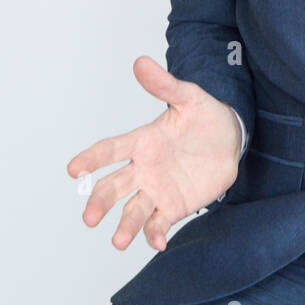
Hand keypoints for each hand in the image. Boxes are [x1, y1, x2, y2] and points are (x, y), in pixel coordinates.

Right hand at [67, 55, 242, 252]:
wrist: (230, 139)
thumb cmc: (205, 115)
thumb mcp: (188, 97)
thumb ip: (165, 85)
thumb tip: (141, 62)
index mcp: (142, 141)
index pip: (110, 149)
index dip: (91, 158)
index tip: (73, 169)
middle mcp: (143, 168)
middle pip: (113, 186)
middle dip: (100, 202)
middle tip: (90, 217)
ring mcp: (156, 189)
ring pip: (133, 211)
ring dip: (125, 226)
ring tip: (118, 242)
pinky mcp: (173, 206)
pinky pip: (158, 223)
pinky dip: (155, 235)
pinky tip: (158, 243)